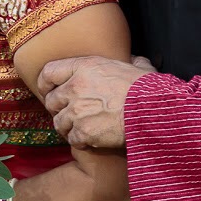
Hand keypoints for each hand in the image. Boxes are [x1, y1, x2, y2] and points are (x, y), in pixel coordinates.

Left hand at [37, 55, 153, 149]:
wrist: (154, 112)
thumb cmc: (148, 89)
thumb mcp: (136, 66)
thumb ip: (128, 61)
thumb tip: (133, 59)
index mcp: (84, 67)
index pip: (49, 72)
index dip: (46, 83)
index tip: (49, 90)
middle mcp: (75, 88)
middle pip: (51, 101)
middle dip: (58, 108)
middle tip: (70, 113)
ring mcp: (77, 111)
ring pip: (59, 123)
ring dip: (68, 127)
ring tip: (80, 128)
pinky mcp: (83, 132)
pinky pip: (72, 139)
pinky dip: (80, 141)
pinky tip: (91, 139)